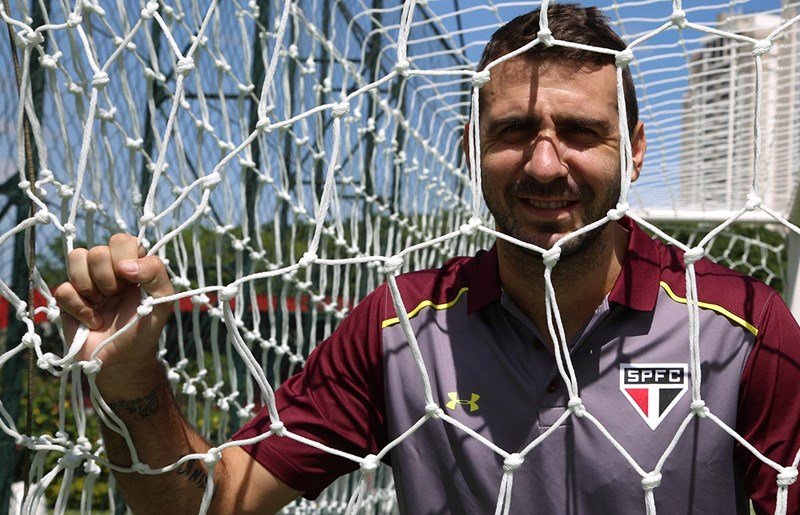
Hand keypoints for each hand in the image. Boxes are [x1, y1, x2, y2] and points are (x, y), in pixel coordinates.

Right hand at [54, 234, 174, 400]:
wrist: (124, 360)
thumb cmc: (145, 327)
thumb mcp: (163, 300)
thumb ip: (155, 273)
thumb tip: (125, 265)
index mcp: (131, 263)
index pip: (122, 240)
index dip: (125, 258)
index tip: (132, 281)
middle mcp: (107, 268)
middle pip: (97, 251)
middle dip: (108, 277)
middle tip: (117, 295)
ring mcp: (86, 282)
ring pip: (76, 259)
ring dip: (92, 288)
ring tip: (103, 304)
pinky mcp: (67, 299)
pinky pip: (64, 289)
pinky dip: (80, 309)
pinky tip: (92, 320)